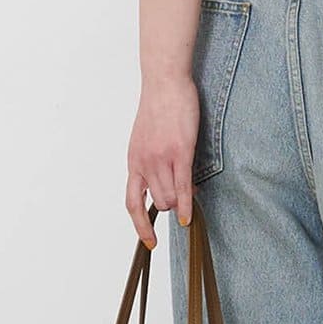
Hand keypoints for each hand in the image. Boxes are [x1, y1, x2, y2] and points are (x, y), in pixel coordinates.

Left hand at [126, 71, 198, 246]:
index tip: (149, 242)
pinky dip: (187, 206)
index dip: (140, 226)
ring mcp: (160, 159)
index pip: (131, 203)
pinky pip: (182, 188)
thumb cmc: (160, 106)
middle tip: (184, 196)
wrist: (165, 81)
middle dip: (172, 205)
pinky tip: (190, 217)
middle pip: (157, 203)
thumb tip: (166, 182)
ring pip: (169, 199)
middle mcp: (143, 164)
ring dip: (181, 202)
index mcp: (134, 161)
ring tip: (191, 190)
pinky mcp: (179, 152)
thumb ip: (153, 161)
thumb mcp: (147, 138)